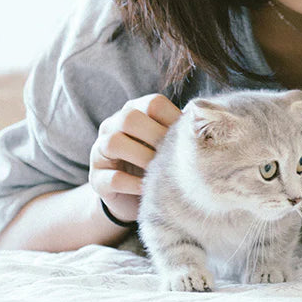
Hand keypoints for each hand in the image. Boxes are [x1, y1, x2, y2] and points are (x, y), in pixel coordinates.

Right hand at [89, 94, 181, 223]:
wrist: (133, 197)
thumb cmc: (157, 163)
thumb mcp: (167, 145)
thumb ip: (179, 134)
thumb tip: (205, 129)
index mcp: (134, 111)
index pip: (153, 103)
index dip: (173, 119)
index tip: (188, 139)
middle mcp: (112, 126)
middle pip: (129, 118)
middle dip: (156, 137)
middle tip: (174, 156)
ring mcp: (100, 151)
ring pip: (114, 143)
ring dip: (142, 158)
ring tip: (160, 172)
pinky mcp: (96, 179)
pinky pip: (112, 178)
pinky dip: (134, 184)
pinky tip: (149, 189)